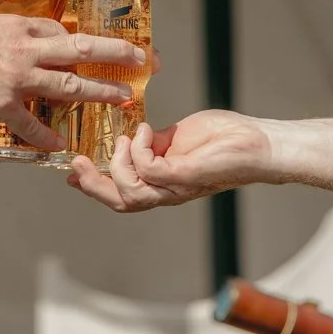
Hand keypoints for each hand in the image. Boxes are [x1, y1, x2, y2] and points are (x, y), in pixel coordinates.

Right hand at [0, 15, 145, 150]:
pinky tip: (61, 146)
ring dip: (99, 93)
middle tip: (142, 60)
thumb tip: (22, 42)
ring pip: (69, 85)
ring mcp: (16, 79)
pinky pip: (32, 126)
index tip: (102, 48)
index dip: (85, 41)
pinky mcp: (1, 106)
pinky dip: (48, 138)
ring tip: (121, 100)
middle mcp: (25, 51)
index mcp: (20, 28)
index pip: (62, 32)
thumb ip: (7, 35)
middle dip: (116, 55)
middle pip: (82, 50)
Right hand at [66, 110, 274, 212]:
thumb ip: (154, 142)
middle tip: (78, 164)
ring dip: (118, 165)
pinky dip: (139, 147)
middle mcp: (167, 191)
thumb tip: (133, 137)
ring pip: (130, 192)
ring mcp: (176, 187)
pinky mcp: (184, 177)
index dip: (94, 187)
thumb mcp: (178, 136)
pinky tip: (145, 131)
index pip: (123, 193)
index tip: (72, 173)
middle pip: (120, 202)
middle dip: (93, 186)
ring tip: (124, 140)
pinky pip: (147, 169)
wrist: (260, 144)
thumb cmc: (227, 138)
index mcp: (163, 182)